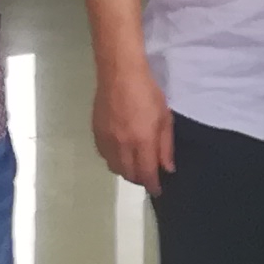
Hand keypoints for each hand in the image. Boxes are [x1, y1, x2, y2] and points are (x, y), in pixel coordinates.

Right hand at [93, 62, 175, 193]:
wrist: (119, 73)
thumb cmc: (147, 92)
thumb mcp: (165, 117)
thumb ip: (165, 146)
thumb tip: (167, 168)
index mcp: (142, 141)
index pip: (146, 173)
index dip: (152, 185)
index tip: (158, 190)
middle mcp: (122, 145)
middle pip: (128, 174)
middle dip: (140, 179)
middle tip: (148, 174)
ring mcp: (106, 139)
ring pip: (114, 167)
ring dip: (125, 170)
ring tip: (134, 163)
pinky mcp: (96, 132)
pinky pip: (104, 155)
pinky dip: (113, 159)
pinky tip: (120, 151)